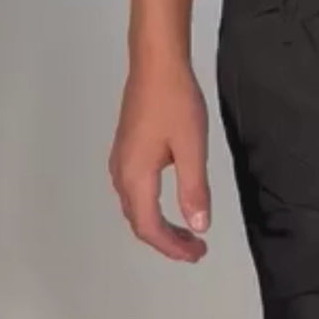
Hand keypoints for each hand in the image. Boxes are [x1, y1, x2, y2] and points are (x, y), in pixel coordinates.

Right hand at [109, 56, 210, 261]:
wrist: (156, 64)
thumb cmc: (176, 102)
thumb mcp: (192, 149)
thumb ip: (194, 190)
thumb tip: (198, 226)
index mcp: (136, 176)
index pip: (149, 227)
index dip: (172, 247)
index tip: (198, 254)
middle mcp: (122, 172)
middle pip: (139, 222)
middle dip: (167, 241)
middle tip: (197, 250)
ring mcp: (121, 160)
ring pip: (136, 208)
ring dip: (160, 226)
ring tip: (188, 234)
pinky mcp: (127, 150)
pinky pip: (135, 192)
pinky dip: (153, 209)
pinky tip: (172, 206)